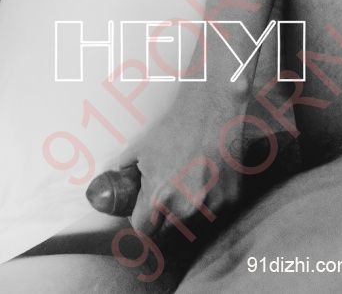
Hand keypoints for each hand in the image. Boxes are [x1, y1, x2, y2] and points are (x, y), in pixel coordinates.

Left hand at [89, 86, 250, 242]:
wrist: (210, 111)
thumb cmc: (174, 128)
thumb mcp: (139, 148)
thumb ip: (123, 169)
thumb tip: (112, 178)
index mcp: (158, 196)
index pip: (143, 229)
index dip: (140, 219)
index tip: (142, 212)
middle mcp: (185, 206)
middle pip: (166, 230)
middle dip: (162, 217)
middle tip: (164, 195)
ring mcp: (210, 205)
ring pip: (191, 224)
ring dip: (185, 213)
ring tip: (184, 185)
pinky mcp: (229, 199)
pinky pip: (212, 212)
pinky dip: (206, 202)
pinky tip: (203, 179)